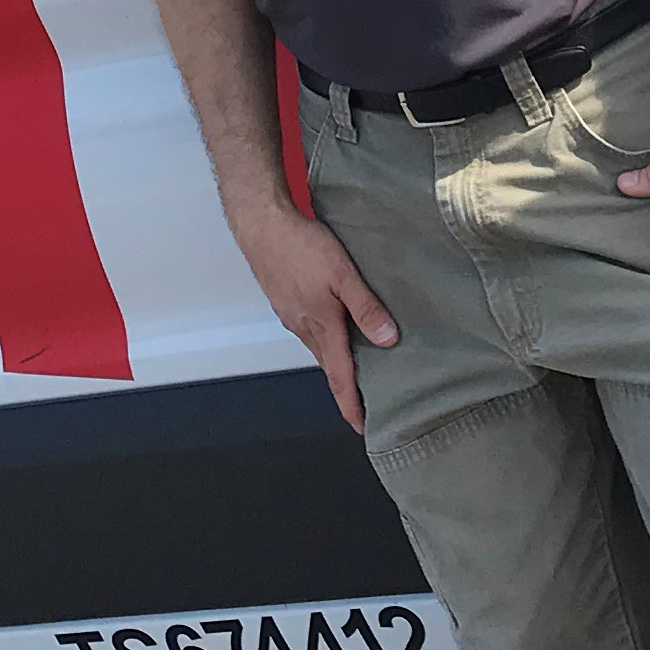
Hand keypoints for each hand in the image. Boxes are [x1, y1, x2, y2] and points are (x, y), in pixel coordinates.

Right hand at [230, 200, 396, 429]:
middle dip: (347, 386)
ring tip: (357, 364)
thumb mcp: (344, 275)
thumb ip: (366, 308)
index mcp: (321, 327)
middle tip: (367, 400)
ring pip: (319, 345)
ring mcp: (292, 314)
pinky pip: (309, 328)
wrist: (261, 223)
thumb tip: (388, 340)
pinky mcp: (285, 301)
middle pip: (329, 365)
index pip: (340, 378)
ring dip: (337, 359)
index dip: (352, 405)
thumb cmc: (300, 245)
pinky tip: (334, 324)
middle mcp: (304, 327)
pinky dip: (325, 336)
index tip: (363, 426)